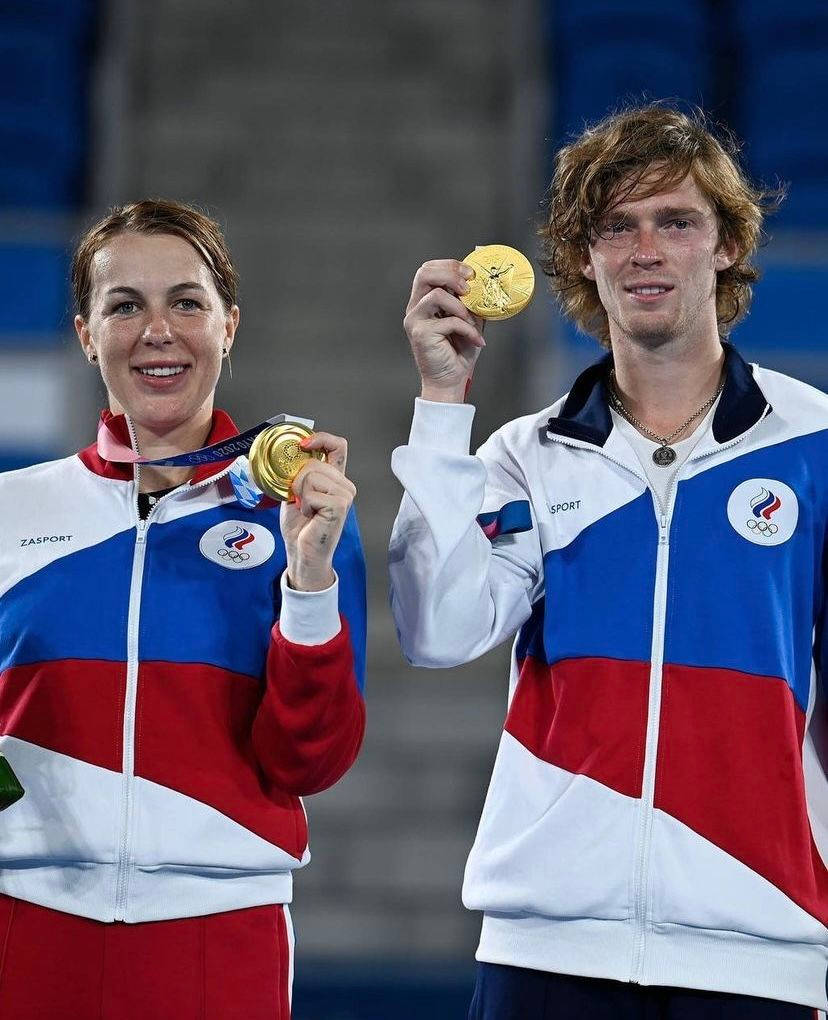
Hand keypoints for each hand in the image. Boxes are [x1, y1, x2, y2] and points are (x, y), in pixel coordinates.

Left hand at [280, 432, 355, 591]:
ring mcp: (345, 495)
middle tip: (300, 501)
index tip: (303, 444)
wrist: (302, 551)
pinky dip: (305, 505)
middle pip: (314, 463)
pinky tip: (311, 516)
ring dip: (300, 494)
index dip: (321, 438)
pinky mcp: (340, 505)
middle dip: (297, 481)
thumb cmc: (300, 525)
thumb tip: (288, 455)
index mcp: (334, 478)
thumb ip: (297, 473)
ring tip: (307, 509)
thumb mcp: (294, 492)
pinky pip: (312, 493)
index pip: (337, 446)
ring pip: (311, 476)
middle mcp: (344, 484)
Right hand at [403, 259, 485, 402]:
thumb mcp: (469, 320)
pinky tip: (475, 339)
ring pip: (435, 294)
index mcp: (424, 301)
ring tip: (471, 321)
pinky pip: (448, 321)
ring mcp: (415, 320)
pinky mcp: (420, 334)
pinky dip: (466, 328)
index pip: (429, 270)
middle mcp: (415, 307)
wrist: (450, 380)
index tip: (471, 274)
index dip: (450, 266)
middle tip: (469, 287)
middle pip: (424, 273)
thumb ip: (470, 302)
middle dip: (451, 274)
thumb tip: (484, 283)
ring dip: (460, 306)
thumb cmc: (458, 352)